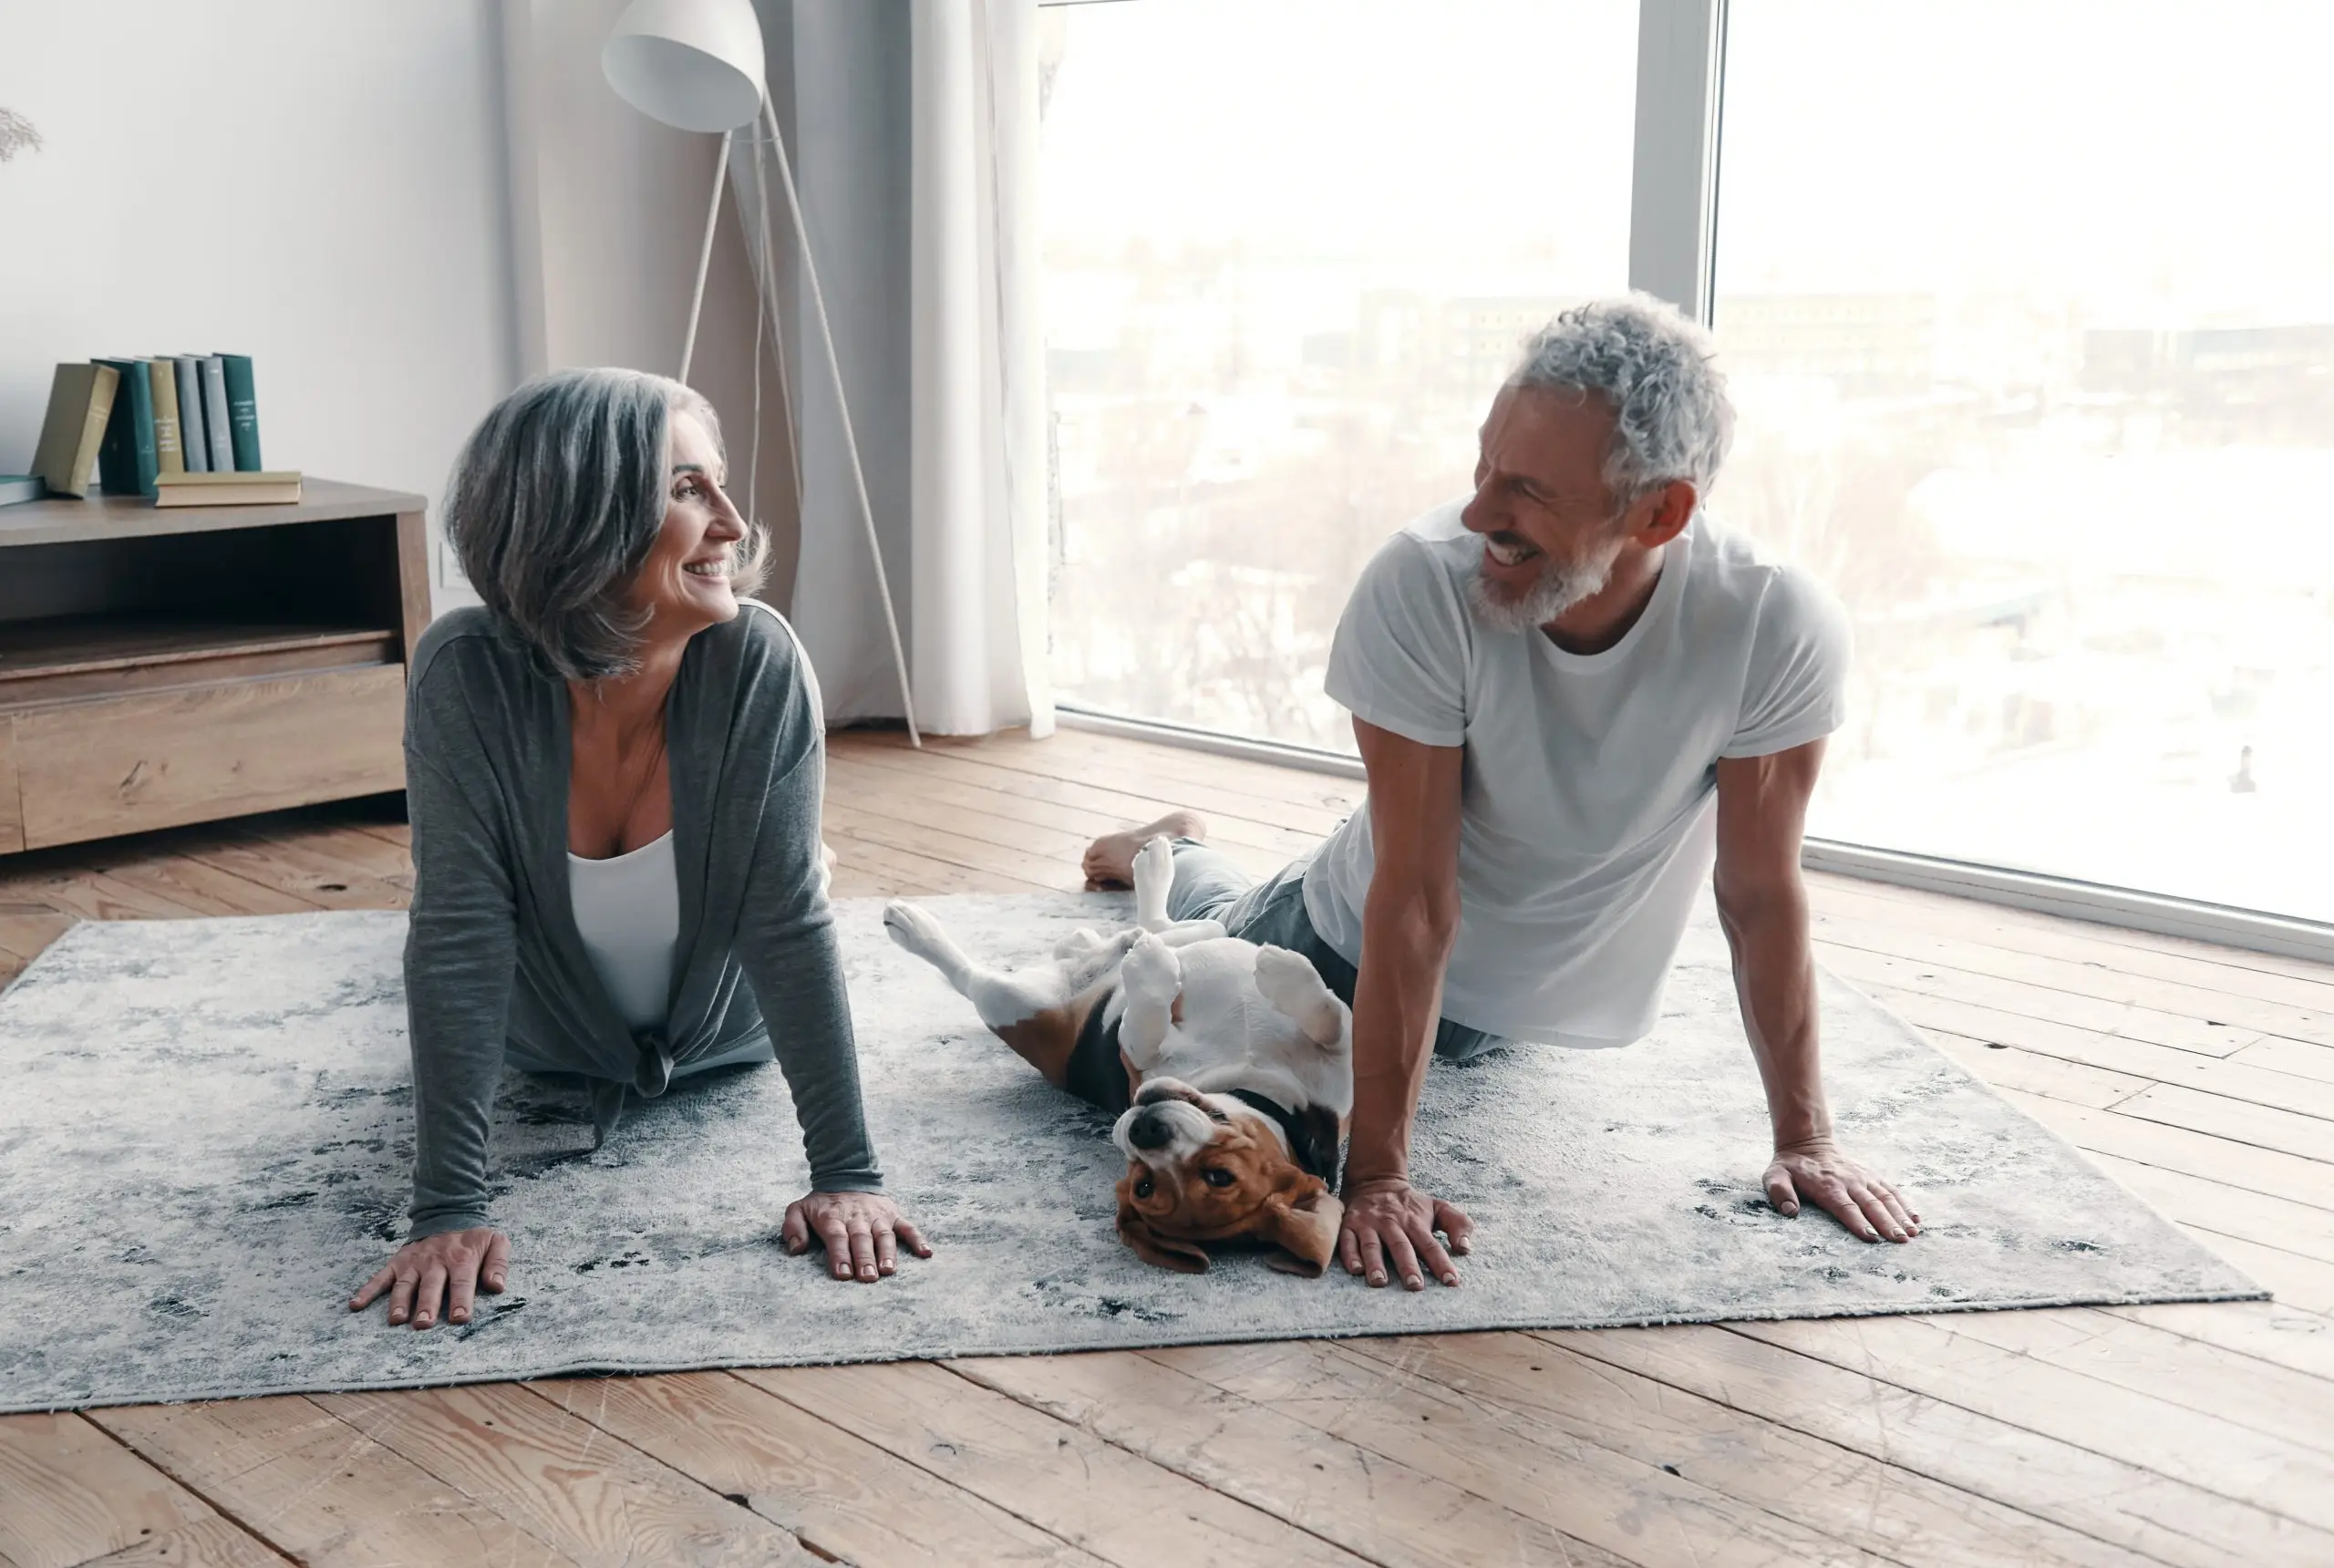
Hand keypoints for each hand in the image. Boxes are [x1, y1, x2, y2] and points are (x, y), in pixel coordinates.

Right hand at [349, 1227, 509, 1329]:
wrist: (448, 1212)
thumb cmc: (474, 1238)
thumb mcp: (496, 1242)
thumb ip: (499, 1263)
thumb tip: (497, 1286)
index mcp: (461, 1258)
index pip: (462, 1281)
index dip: (462, 1300)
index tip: (460, 1319)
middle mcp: (435, 1261)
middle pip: (430, 1286)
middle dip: (427, 1305)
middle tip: (423, 1325)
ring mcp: (414, 1262)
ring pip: (405, 1284)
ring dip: (399, 1302)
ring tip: (395, 1320)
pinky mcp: (397, 1262)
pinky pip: (380, 1277)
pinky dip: (367, 1290)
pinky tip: (355, 1304)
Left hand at [782, 1191, 931, 1282]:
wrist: (847, 1176)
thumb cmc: (822, 1203)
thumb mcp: (798, 1209)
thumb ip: (793, 1227)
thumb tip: (796, 1249)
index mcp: (833, 1217)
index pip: (837, 1237)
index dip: (840, 1255)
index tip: (843, 1275)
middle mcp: (857, 1217)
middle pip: (861, 1238)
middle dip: (864, 1258)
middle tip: (867, 1278)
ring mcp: (877, 1216)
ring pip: (884, 1235)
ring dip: (887, 1252)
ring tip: (889, 1270)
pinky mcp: (893, 1215)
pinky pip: (908, 1227)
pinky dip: (918, 1239)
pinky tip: (926, 1253)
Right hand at [1336, 1176, 1471, 1289]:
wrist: (1375, 1180)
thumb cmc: (1410, 1204)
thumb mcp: (1438, 1206)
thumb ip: (1457, 1223)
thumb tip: (1465, 1247)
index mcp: (1415, 1222)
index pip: (1430, 1245)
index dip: (1441, 1263)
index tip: (1451, 1281)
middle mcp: (1392, 1223)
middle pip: (1401, 1246)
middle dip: (1408, 1266)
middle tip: (1415, 1286)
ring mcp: (1369, 1224)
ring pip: (1372, 1245)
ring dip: (1376, 1264)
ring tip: (1380, 1282)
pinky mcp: (1349, 1225)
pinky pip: (1347, 1240)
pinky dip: (1350, 1255)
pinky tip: (1355, 1269)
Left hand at [1765, 1138, 1919, 1241]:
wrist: (1806, 1143)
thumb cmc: (1790, 1168)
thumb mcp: (1775, 1177)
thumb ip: (1780, 1193)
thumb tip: (1790, 1212)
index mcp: (1826, 1186)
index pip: (1845, 1207)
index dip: (1858, 1222)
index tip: (1872, 1237)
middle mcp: (1848, 1181)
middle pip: (1870, 1204)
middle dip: (1886, 1223)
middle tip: (1901, 1241)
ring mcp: (1862, 1177)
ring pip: (1885, 1197)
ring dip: (1900, 1215)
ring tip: (1913, 1232)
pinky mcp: (1870, 1175)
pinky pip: (1890, 1189)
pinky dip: (1904, 1203)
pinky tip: (1916, 1218)